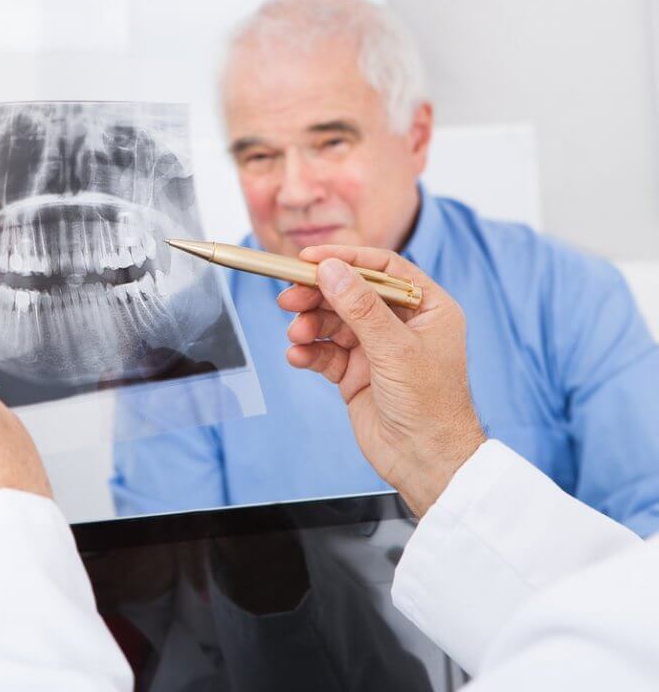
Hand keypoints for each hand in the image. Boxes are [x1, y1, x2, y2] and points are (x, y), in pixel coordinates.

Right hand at [277, 245, 485, 515]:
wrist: (425, 461)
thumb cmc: (430, 406)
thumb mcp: (395, 349)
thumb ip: (360, 307)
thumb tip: (331, 270)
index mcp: (426, 308)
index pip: (382, 269)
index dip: (346, 259)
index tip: (309, 259)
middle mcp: (401, 324)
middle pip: (350, 293)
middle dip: (318, 296)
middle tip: (289, 299)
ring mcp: (377, 349)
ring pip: (333, 323)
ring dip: (310, 326)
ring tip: (296, 335)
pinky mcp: (356, 373)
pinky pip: (325, 353)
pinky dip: (309, 352)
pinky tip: (298, 356)